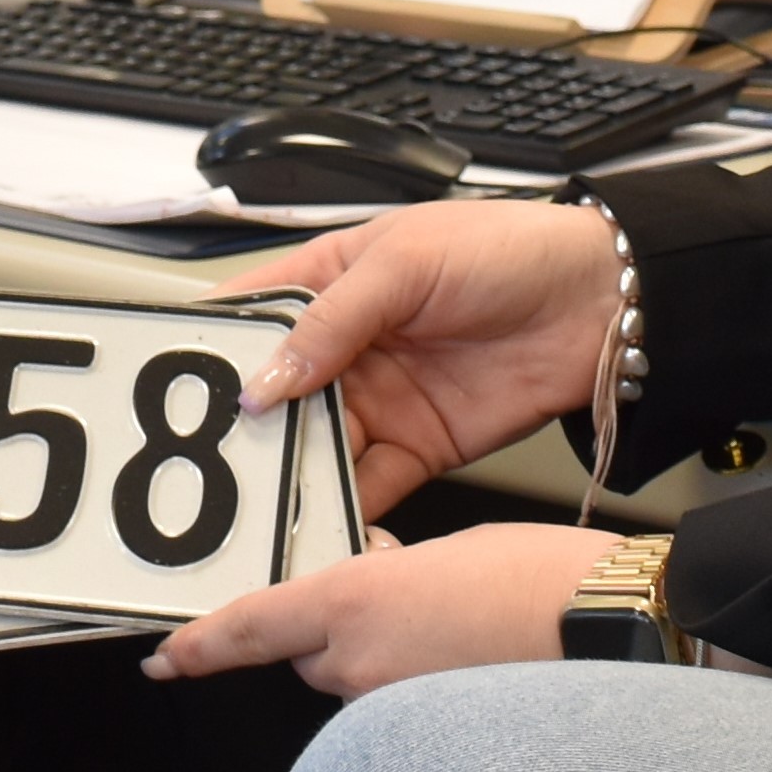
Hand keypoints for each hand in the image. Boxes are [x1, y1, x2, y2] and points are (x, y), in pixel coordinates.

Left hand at [140, 520, 607, 698]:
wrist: (617, 631)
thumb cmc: (548, 581)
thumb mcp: (450, 552)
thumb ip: (390, 575)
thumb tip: (377, 589)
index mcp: (355, 602)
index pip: (251, 627)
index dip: (200, 645)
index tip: (165, 658)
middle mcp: (360, 665)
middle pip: (310, 653)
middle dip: (337, 631)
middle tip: (405, 599)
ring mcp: (396, 711)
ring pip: (358, 684)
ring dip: (385, 661)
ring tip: (459, 629)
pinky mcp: (432, 743)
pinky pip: (404, 715)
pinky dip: (424, 692)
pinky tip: (475, 667)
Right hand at [220, 199, 623, 518]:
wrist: (601, 305)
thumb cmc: (509, 250)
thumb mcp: (407, 263)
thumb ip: (332, 321)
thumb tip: (267, 377)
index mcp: (330, 281)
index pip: (250, 314)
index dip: (209, 347)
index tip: (170, 382)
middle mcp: (346, 347)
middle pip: (273, 395)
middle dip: (243, 428)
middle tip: (213, 459)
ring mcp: (379, 400)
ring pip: (310, 447)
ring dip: (287, 475)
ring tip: (258, 501)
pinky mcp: (416, 449)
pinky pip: (364, 486)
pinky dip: (342, 511)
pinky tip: (320, 521)